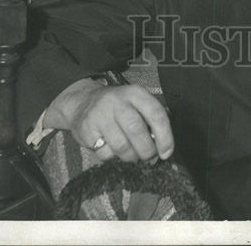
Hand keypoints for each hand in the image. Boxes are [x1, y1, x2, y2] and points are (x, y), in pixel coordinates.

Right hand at [44, 78, 173, 162]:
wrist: (83, 102)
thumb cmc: (117, 107)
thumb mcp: (136, 104)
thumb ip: (150, 121)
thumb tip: (162, 148)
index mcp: (135, 93)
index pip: (156, 113)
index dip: (164, 136)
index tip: (166, 152)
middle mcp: (118, 101)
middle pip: (137, 130)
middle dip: (147, 151)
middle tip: (149, 158)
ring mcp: (100, 115)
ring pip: (121, 146)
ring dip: (131, 157)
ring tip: (132, 155)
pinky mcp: (86, 130)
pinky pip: (104, 153)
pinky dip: (112, 157)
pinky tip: (112, 148)